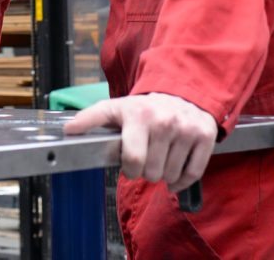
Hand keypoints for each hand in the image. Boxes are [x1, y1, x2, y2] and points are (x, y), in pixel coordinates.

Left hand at [64, 93, 217, 190]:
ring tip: (162, 157)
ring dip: (165, 174)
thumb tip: (68, 130)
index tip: (130, 163)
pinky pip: (193, 174)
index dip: (130, 168)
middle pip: (152, 172)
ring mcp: (187, 130)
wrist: (182, 93)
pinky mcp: (205, 136)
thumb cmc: (144, 108)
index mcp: (139, 115)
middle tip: (148, 156)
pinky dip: (183, 180)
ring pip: (171, 176)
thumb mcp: (116, 108)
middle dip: (147, 170)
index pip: (133, 160)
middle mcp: (165, 122)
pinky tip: (176, 169)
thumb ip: (91, 118)